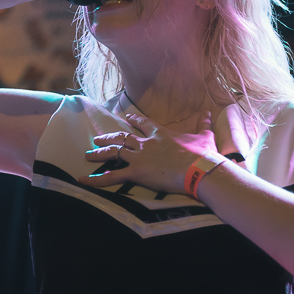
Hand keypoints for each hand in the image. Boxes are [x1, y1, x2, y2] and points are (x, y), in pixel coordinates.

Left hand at [81, 112, 218, 195]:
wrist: (199, 169)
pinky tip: (83, 180)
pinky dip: (96, 179)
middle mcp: (146, 143)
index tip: (127, 118)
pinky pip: (112, 176)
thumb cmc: (202, 155)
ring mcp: (139, 157)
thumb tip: (209, 112)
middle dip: (109, 138)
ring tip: (87, 154)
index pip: (144, 124)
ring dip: (99, 153)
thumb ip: (204, 125)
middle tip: (98, 138)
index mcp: (161, 134)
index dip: (134, 120)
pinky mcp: (136, 172)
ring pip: (114, 153)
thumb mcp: (204, 137)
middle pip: (122, 138)